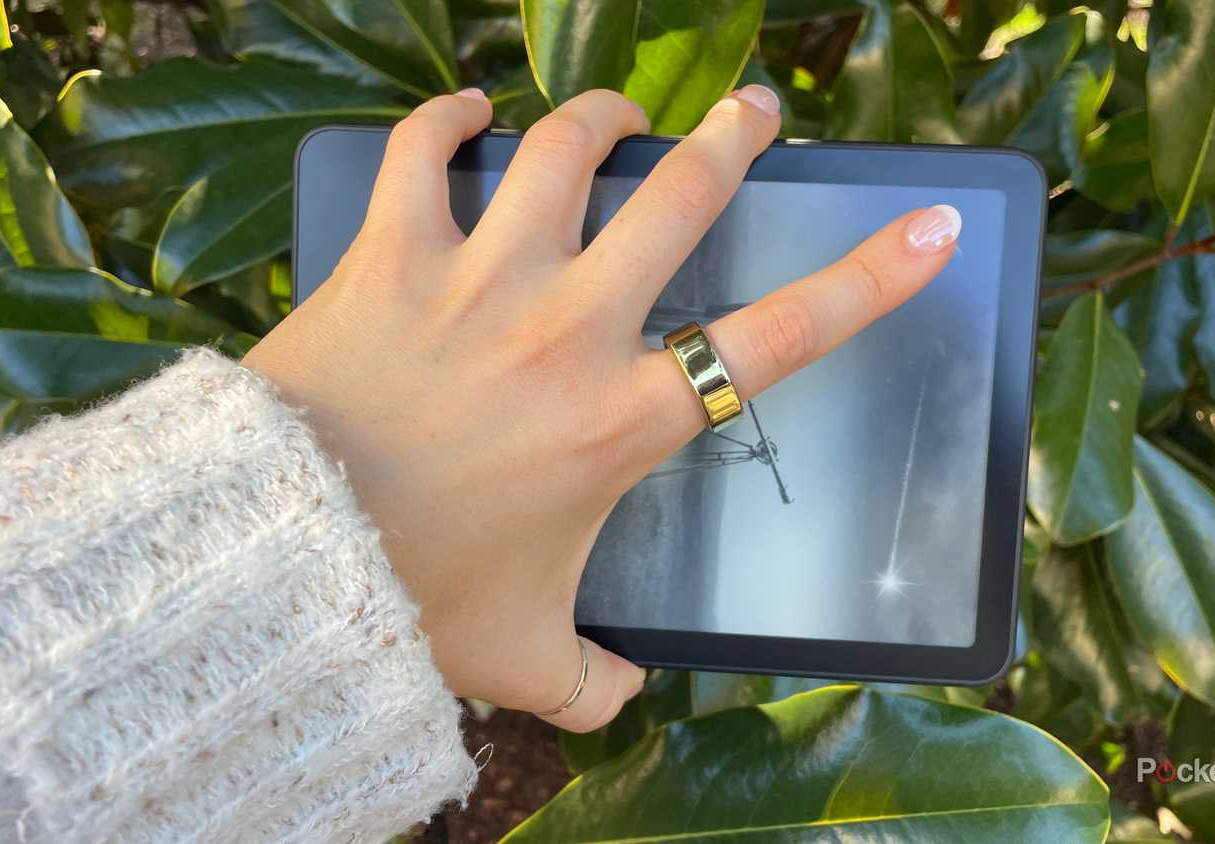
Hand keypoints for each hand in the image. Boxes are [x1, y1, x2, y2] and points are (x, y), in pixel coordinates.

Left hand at [241, 85, 960, 731]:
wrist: (286, 559)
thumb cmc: (412, 602)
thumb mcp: (523, 659)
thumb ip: (594, 684)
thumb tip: (624, 696)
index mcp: (622, 421)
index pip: (780, 337)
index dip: (871, 279)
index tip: (929, 229)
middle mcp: (567, 330)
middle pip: (680, 198)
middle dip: (732, 141)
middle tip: (754, 110)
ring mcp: (477, 279)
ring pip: (563, 150)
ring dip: (603, 116)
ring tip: (621, 111)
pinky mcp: (389, 256)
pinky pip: (420, 151)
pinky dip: (445, 120)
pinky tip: (464, 110)